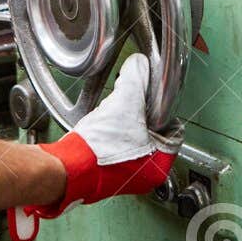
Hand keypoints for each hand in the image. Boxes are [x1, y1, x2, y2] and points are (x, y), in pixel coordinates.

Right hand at [8, 55, 178, 240]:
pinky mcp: (108, 172)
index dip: (164, 111)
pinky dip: (114, 133)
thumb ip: (136, 81)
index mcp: (158, 167)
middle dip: (142, 115)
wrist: (67, 167)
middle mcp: (144, 176)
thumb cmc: (97, 150)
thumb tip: (140, 65)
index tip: (155, 100)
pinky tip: (104, 125)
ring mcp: (126, 176)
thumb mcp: (124, 105)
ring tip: (116, 113)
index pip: (174, 132)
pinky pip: (119, 146)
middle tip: (133, 104)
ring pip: (135, 139)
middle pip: (154, 134)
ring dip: (126, 123)